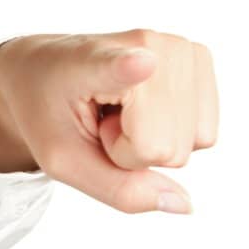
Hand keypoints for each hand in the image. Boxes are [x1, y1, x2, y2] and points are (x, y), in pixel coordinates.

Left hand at [0, 30, 217, 212]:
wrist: (44, 67)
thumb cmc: (47, 110)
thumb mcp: (62, 161)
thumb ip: (118, 189)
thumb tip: (184, 203)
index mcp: (89, 62)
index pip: (121, 66)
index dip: (131, 69)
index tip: (142, 62)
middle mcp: (144, 44)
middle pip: (166, 148)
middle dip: (133, 152)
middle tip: (101, 121)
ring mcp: (178, 48)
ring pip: (194, 143)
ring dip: (153, 142)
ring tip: (116, 110)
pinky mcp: (199, 58)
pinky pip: (205, 134)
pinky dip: (174, 133)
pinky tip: (141, 106)